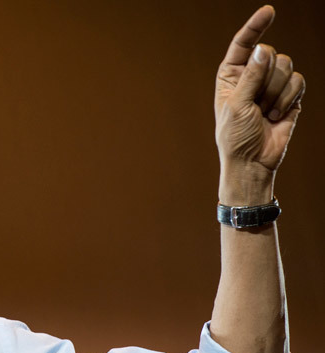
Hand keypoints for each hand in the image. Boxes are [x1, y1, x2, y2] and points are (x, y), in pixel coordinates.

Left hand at [215, 5, 304, 191]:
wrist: (252, 162)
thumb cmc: (235, 136)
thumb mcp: (237, 105)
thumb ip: (251, 76)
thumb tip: (264, 49)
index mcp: (231, 74)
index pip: (243, 44)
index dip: (255, 26)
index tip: (269, 11)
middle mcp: (252, 75)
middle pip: (271, 55)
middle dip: (267, 79)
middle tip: (256, 103)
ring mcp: (271, 85)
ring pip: (287, 67)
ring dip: (277, 93)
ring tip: (265, 113)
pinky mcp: (290, 96)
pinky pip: (299, 82)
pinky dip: (289, 98)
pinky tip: (277, 115)